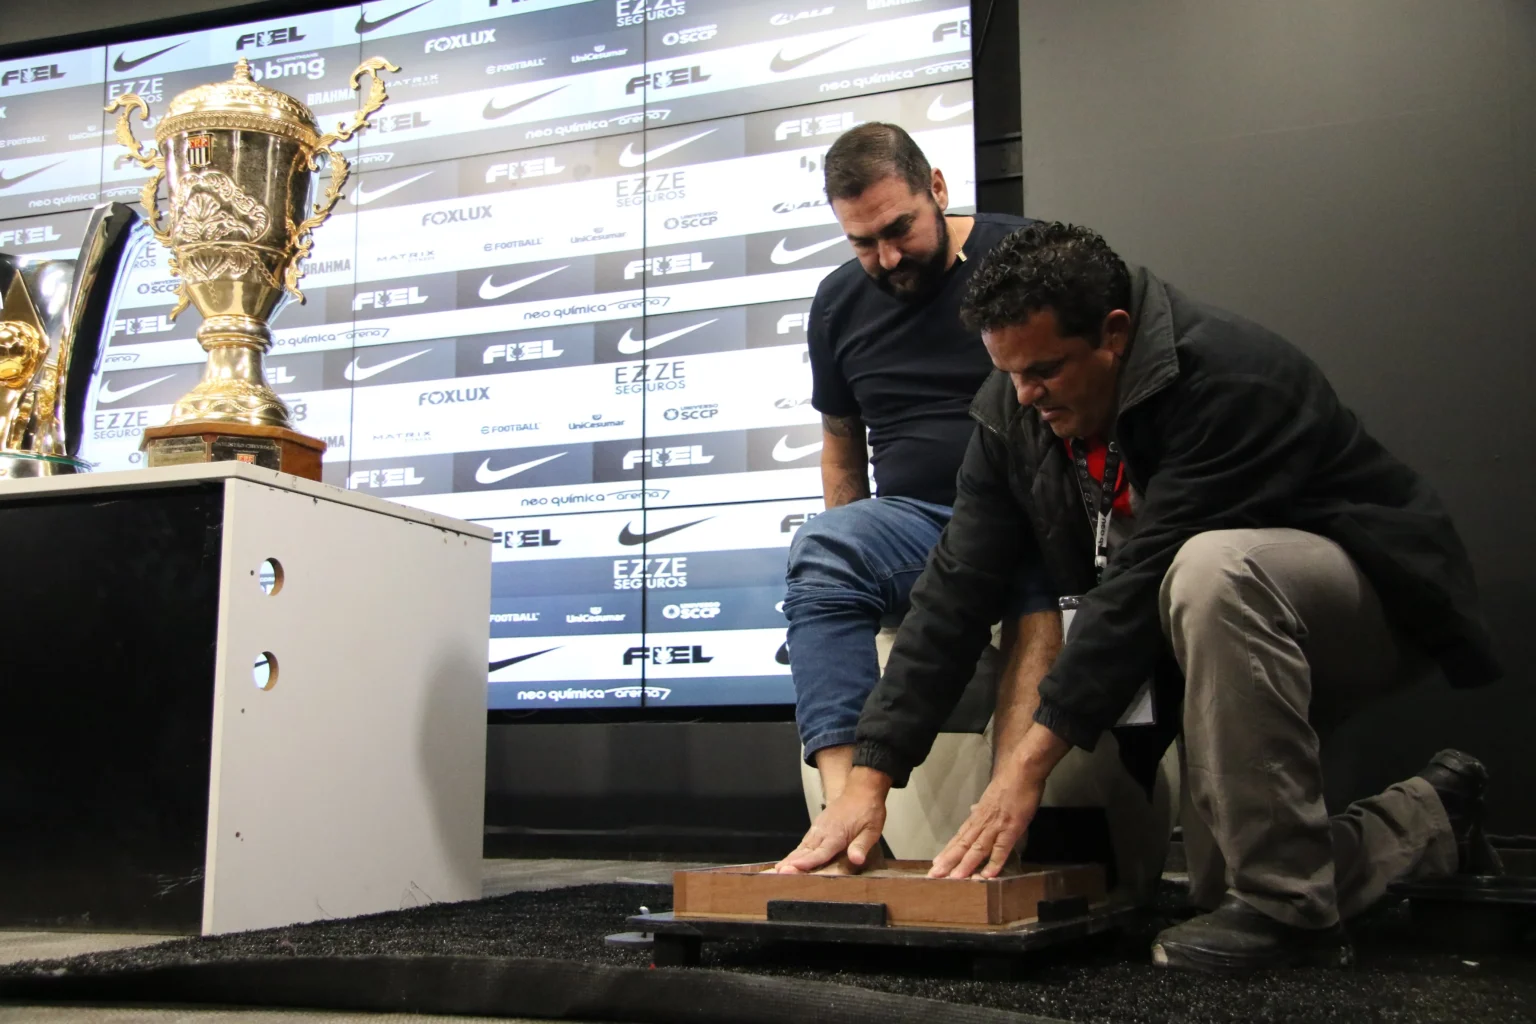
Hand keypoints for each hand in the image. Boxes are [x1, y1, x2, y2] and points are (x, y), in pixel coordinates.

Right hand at [775, 768, 889, 873]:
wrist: (862, 789)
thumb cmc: (869, 810)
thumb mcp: (872, 829)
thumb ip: (862, 845)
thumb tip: (856, 860)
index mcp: (837, 834)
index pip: (820, 852)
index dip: (806, 862)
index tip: (792, 868)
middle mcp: (824, 831)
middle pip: (806, 851)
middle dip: (792, 863)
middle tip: (778, 873)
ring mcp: (819, 828)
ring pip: (802, 846)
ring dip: (790, 858)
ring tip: (778, 870)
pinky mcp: (818, 826)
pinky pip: (805, 841)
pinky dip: (796, 851)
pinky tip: (789, 859)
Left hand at [929, 768, 1044, 879]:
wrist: (1020, 772)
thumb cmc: (1008, 784)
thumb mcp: (990, 797)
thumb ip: (981, 809)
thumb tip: (973, 811)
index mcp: (978, 817)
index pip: (959, 838)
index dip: (948, 852)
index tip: (936, 864)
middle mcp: (982, 823)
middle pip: (963, 845)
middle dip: (949, 861)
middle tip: (935, 875)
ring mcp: (996, 826)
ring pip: (977, 848)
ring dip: (965, 864)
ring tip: (954, 878)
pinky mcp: (1011, 828)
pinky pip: (1001, 848)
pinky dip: (994, 862)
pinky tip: (987, 875)